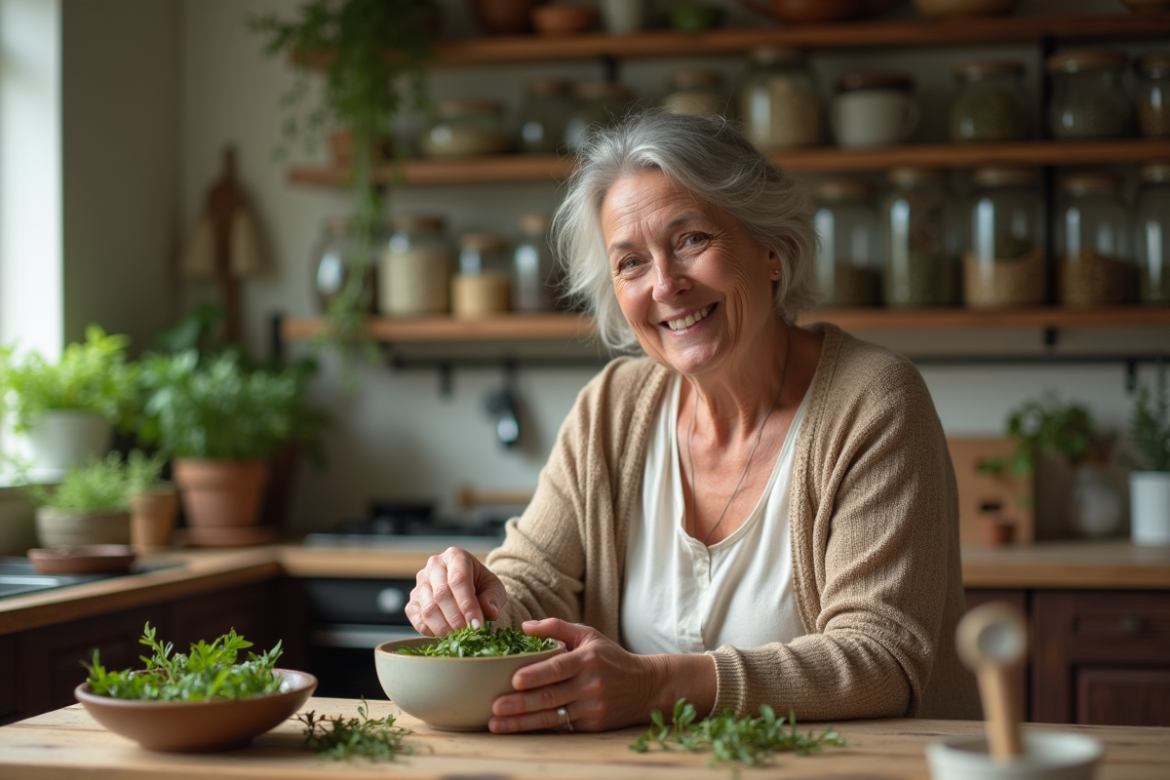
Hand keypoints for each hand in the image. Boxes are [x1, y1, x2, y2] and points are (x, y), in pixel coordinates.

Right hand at [405, 547, 508, 636]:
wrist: (469, 587)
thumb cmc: (482, 586)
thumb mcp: (494, 588)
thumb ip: (493, 598)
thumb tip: (488, 611)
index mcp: (455, 556)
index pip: (459, 579)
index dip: (467, 604)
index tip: (477, 624)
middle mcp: (434, 565)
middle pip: (441, 594)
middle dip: (456, 618)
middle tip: (467, 633)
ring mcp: (420, 582)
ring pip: (428, 607)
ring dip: (443, 626)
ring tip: (458, 635)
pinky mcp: (413, 599)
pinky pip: (415, 616)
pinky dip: (429, 629)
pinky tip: (443, 634)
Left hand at [488, 619, 661, 733]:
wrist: (646, 686)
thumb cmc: (611, 658)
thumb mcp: (589, 635)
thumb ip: (556, 627)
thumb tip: (524, 626)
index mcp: (587, 659)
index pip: (558, 667)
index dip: (536, 675)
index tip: (514, 680)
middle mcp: (590, 684)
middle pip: (551, 696)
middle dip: (520, 704)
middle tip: (495, 707)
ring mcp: (592, 708)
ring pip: (552, 717)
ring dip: (522, 722)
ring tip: (497, 724)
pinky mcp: (593, 725)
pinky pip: (562, 726)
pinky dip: (539, 728)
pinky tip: (518, 729)